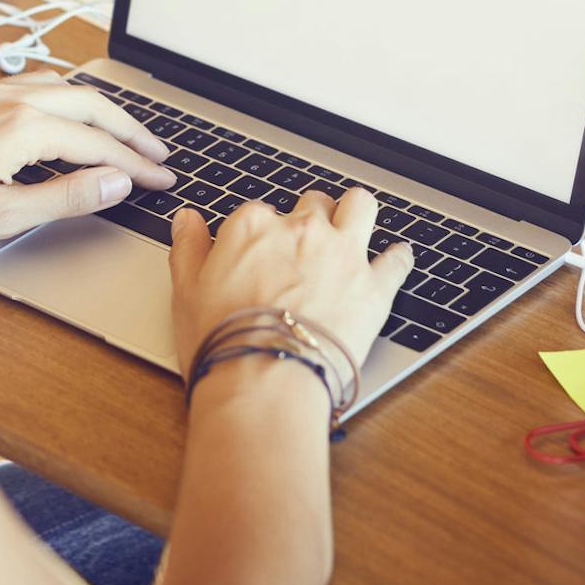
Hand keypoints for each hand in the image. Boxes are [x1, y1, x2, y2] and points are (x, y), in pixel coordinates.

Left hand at [0, 71, 175, 263]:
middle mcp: (2, 101)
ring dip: (96, 110)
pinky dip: (62, 101)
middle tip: (158, 154)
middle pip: (86, 103)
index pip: (96, 142)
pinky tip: (61, 118)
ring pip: (58, 89)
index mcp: (17, 127)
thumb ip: (64, 197)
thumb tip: (115, 182)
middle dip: (128, 128)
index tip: (162, 180)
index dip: (135, 164)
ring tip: (121, 134)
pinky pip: (29, 88)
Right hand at [166, 189, 410, 377]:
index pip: (260, 212)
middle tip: (306, 244)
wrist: (266, 380)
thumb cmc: (223, 340)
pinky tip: (396, 259)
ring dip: (356, 213)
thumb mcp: (186, 291)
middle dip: (311, 219)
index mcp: (253, 227)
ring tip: (354, 225)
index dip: (262, 233)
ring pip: (360, 207)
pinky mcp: (374, 286)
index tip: (261, 253)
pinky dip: (398, 258)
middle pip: (312, 204)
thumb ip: (189, 248)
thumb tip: (187, 221)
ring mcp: (342, 254)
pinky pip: (396, 260)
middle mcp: (301, 230)